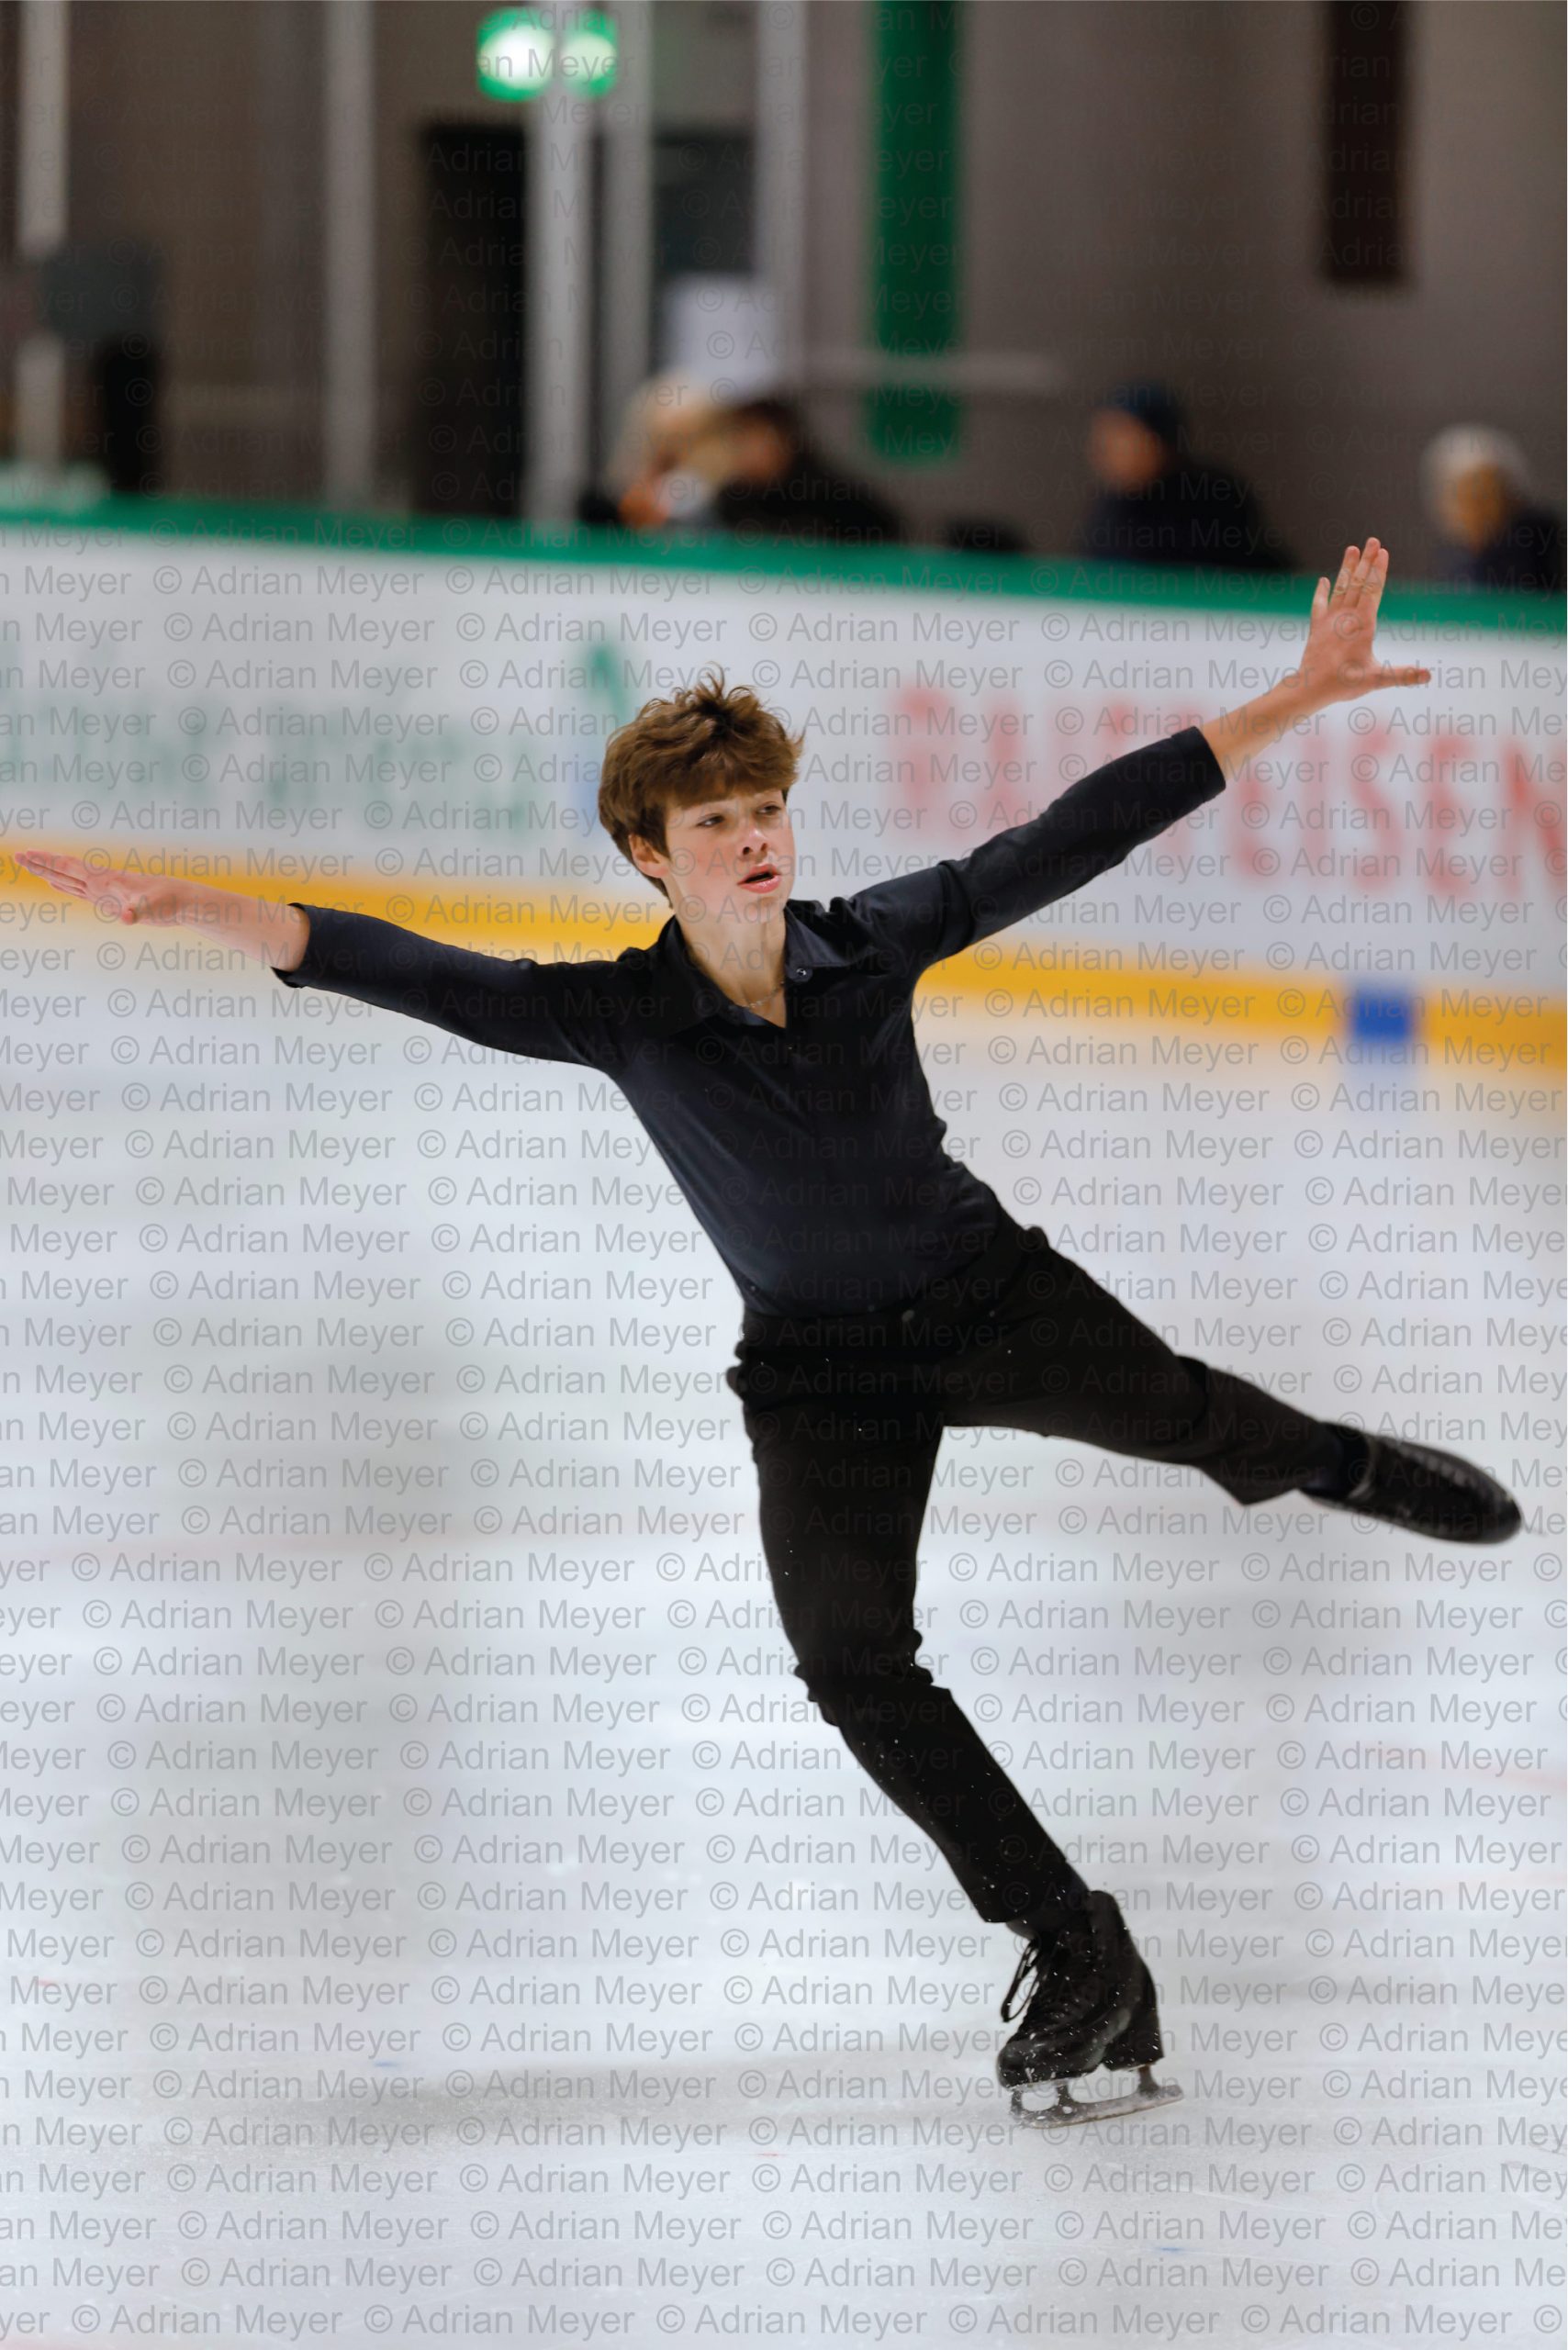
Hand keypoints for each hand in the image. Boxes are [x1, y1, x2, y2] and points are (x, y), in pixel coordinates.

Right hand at [15, 849, 192, 926]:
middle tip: (17, 855)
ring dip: (48, 872)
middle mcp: (101, 882)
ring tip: (30, 865)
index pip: (69, 868)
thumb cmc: (168, 902)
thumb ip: (138, 912)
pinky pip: (79, 891)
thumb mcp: (152, 909)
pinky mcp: (109, 899)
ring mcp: (104, 890)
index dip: (47, 862)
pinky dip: (65, 886)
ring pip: (69, 879)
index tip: (26, 854)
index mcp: (105, 880)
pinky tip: (55, 884)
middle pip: (63, 870)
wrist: (181, 900)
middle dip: (40, 863)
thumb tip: (127, 917)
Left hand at [1297, 538, 1431, 707]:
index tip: (1383, 551)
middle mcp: (1346, 617)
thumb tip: (1429, 675)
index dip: (1378, 571)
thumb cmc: (1344, 684)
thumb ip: (1403, 675)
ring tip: (1351, 548)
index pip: (1373, 591)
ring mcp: (1330, 621)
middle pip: (1358, 583)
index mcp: (1362, 625)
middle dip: (1366, 561)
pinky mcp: (1317, 628)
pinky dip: (1321, 592)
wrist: (1309, 688)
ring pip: (1341, 588)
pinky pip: (1319, 605)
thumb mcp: (1377, 679)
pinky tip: (1324, 580)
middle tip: (1373, 540)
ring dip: (1347, 568)